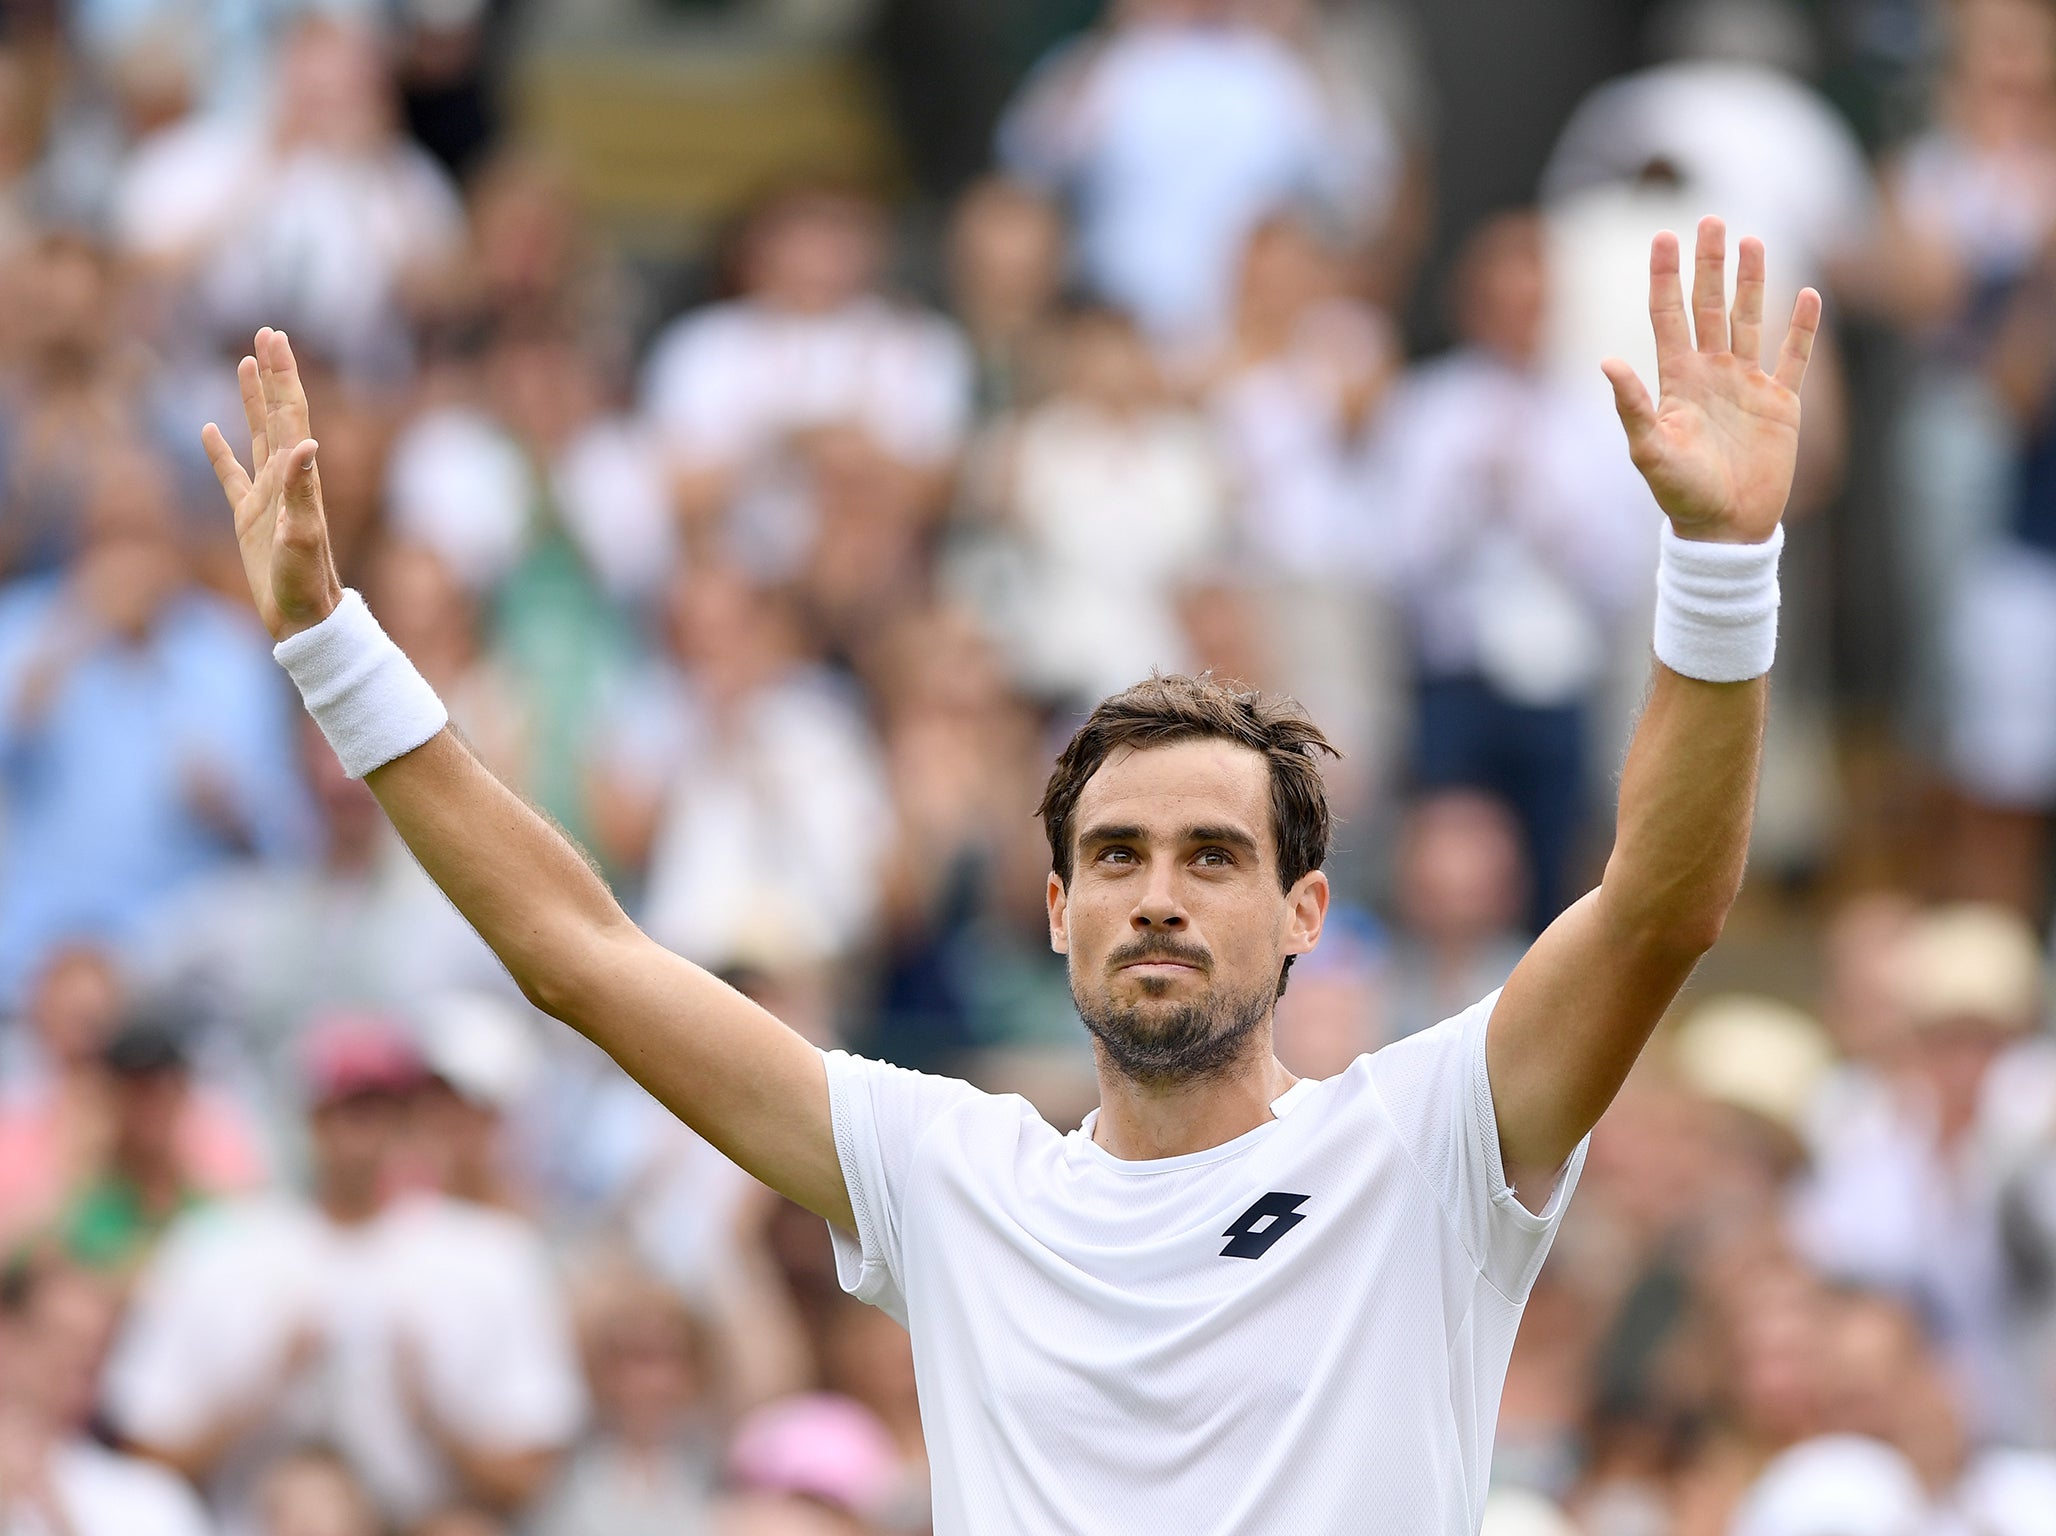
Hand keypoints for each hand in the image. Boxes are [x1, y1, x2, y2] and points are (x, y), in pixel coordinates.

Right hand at [202, 328, 343, 641]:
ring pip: (256, 436)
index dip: (283, 376)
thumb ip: (302, 491)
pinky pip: (230, 476)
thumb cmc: (306, 582)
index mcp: (299, 477)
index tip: (274, 338)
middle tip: (267, 334)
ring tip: (245, 365)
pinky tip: (207, 431)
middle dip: (272, 374)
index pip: (290, 414)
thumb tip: (306, 445)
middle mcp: (286, 480)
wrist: (305, 619)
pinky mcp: (248, 519)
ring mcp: (266, 497)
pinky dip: (219, 453)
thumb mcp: (302, 536)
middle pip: (277, 415)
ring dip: (252, 401)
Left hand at [1603, 217, 1821, 543]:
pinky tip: (1807, 294)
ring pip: (1751, 319)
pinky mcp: (1781, 403)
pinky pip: (1793, 356)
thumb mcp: (1649, 450)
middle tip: (1710, 218)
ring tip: (1751, 240)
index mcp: (1677, 379)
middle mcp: (1711, 373)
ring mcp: (1747, 384)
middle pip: (1710, 305)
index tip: (1662, 235)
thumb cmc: (1680, 494)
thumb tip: (1606, 362)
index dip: (1665, 277)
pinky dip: (1802, 327)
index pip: (1669, 315)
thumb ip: (1630, 406)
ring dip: (1752, 281)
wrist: (1723, 528)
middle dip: (1709, 264)